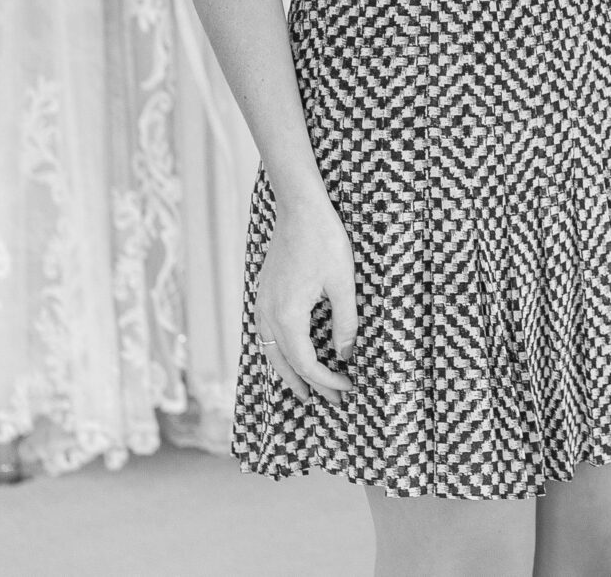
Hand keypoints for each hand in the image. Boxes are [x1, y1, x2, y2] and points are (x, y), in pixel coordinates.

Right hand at [253, 185, 357, 401]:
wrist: (299, 208)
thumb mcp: (343, 285)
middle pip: (285, 364)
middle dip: (309, 385)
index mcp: (287, 316)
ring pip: (270, 352)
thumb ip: (345, 323)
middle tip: (332, 402)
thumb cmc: (325, 242)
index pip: (305, 363)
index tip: (348, 388)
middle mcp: (267, 315)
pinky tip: (290, 356)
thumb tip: (346, 356)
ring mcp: (261, 304)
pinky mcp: (263, 294)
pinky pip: (265, 335)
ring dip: (288, 373)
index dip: (327, 380)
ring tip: (305, 391)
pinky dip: (278, 353)